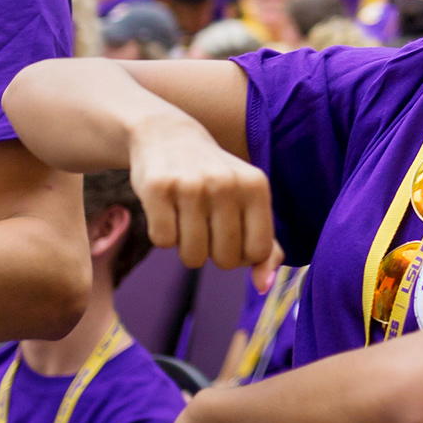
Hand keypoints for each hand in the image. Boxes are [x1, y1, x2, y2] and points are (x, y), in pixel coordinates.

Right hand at [130, 115, 275, 270]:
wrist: (167, 135)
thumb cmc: (215, 179)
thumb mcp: (248, 203)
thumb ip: (264, 247)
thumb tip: (264, 287)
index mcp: (256, 186)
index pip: (257, 252)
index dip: (242, 255)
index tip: (233, 236)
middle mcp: (226, 183)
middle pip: (225, 260)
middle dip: (213, 253)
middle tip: (205, 224)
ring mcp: (190, 185)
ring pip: (192, 257)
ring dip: (187, 247)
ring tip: (186, 217)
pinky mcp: (157, 188)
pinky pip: (163, 242)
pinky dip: (163, 235)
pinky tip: (167, 209)